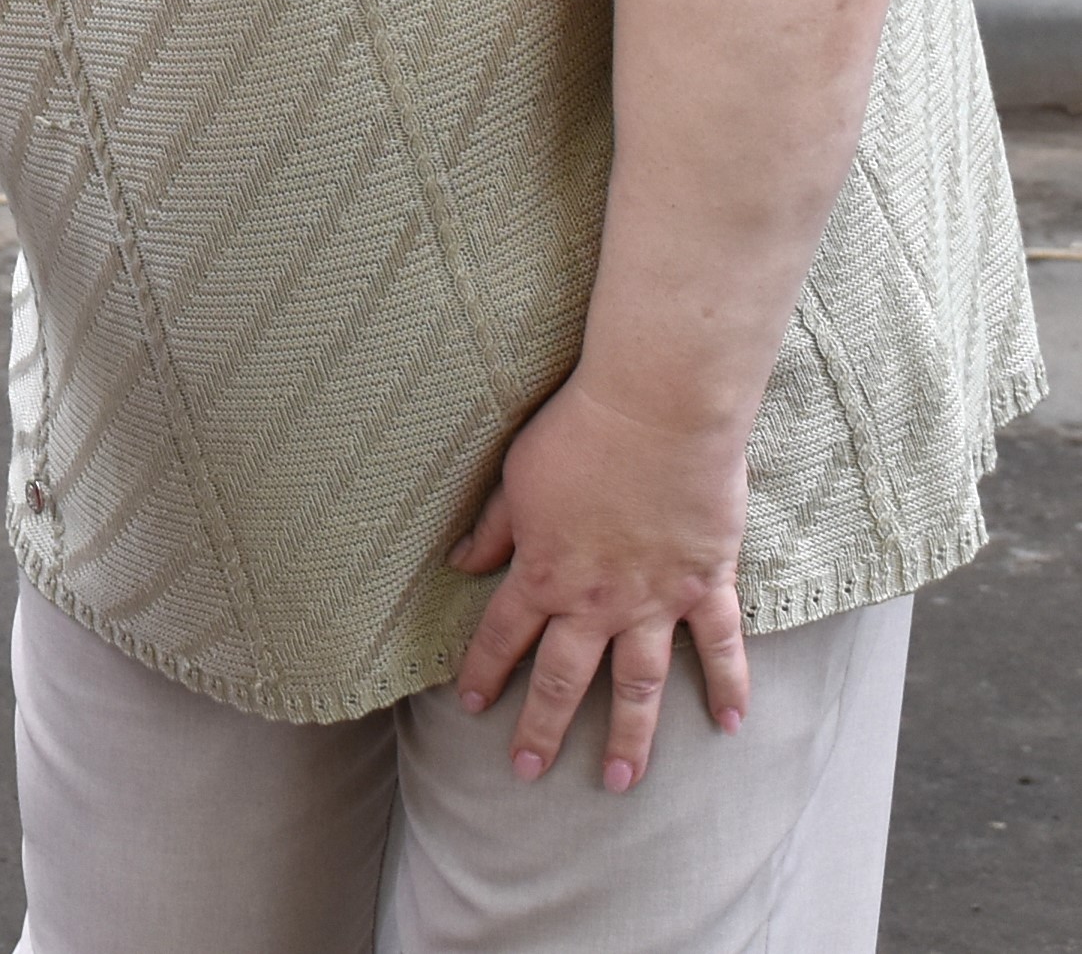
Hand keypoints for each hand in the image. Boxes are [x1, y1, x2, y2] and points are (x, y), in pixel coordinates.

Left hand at [449, 369, 752, 792]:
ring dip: (629, 736)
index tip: (471, 706)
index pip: (504, 636)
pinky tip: (731, 726)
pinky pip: (720, 647)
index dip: (484, 672)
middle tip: (528, 771)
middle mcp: (597, 601)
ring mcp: (656, 599)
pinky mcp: (707, 585)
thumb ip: (493, 529)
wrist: (656, 411)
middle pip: (564, 678)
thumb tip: (461, 564)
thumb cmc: (577, 433)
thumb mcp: (515, 478)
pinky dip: (729, 686)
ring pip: (638, 684)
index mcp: (543, 573)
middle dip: (542, 727)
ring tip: (619, 781)